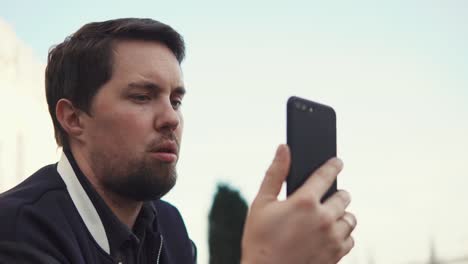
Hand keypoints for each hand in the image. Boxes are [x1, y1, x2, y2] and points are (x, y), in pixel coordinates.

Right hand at [241, 144, 355, 263]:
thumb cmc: (259, 239)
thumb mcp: (262, 203)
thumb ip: (275, 173)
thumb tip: (284, 148)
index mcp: (305, 201)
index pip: (326, 175)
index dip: (334, 166)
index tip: (337, 162)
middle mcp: (323, 218)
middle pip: (343, 196)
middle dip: (335, 194)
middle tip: (324, 198)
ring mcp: (332, 238)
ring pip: (350, 218)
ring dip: (340, 215)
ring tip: (325, 218)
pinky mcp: (337, 255)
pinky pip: (350, 238)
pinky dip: (342, 235)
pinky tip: (326, 236)